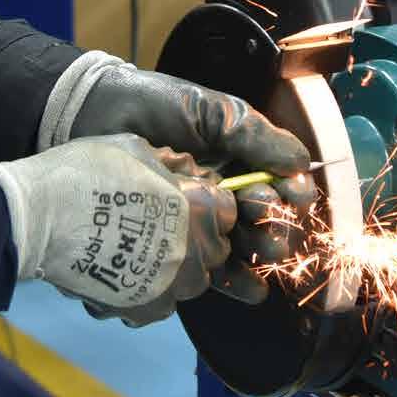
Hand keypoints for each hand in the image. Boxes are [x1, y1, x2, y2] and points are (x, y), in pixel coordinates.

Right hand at [0, 135, 234, 326]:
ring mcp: (171, 285)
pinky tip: (121, 273)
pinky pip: (161, 303)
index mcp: (196, 206)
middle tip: (160, 228)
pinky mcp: (146, 309)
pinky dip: (148, 292)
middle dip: (196, 238)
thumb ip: (168, 164)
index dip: (207, 204)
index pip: (227, 210)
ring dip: (174, 268)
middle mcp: (193, 249)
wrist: (37, 217)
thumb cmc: (84, 171)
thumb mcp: (134, 148)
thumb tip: (183, 171)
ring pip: (190, 281)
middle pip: (214, 250)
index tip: (186, 202)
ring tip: (138, 253)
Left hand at [66, 62, 316, 303]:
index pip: (277, 182)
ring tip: (262, 259)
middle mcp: (223, 190)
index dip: (290, 193)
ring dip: (260, 257)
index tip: (293, 198)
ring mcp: (198, 217)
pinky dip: (234, 281)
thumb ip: (254, 134)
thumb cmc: (152, 106)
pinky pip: (206, 266)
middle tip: (270, 231)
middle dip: (275, 227)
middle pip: (263, 219)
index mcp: (237, 158)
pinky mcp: (172, 241)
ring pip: (241, 245)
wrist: (93, 117)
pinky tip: (250, 289)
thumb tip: (303, 163)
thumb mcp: (209, 112)